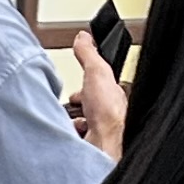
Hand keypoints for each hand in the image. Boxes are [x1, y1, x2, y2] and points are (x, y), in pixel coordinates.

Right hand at [68, 34, 129, 157]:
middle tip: (75, 101)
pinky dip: (69, 133)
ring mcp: (100, 132)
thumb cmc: (108, 113)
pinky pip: (74, 137)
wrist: (103, 145)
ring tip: (73, 117)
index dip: (87, 84)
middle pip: (89, 105)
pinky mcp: (89, 146)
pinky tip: (71, 132)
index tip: (79, 86)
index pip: (100, 86)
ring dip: (74, 119)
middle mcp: (109, 116)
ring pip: (82, 122)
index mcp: (113, 97)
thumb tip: (83, 37)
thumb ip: (89, 54)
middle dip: (78, 103)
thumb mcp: (96, 72)